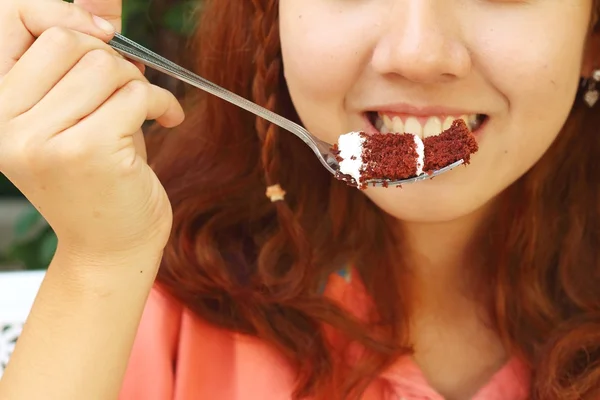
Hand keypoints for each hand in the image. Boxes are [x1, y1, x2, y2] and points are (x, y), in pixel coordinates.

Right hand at [0, 0, 184, 258]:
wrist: (110, 243)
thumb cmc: (97, 172)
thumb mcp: (79, 106)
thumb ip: (83, 49)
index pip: (13, 15)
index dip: (63, 13)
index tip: (103, 34)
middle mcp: (2, 119)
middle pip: (71, 39)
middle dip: (112, 60)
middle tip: (123, 94)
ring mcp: (41, 138)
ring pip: (106, 65)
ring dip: (136, 85)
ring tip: (138, 114)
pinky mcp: (85, 150)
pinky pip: (136, 93)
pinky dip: (162, 103)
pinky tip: (166, 121)